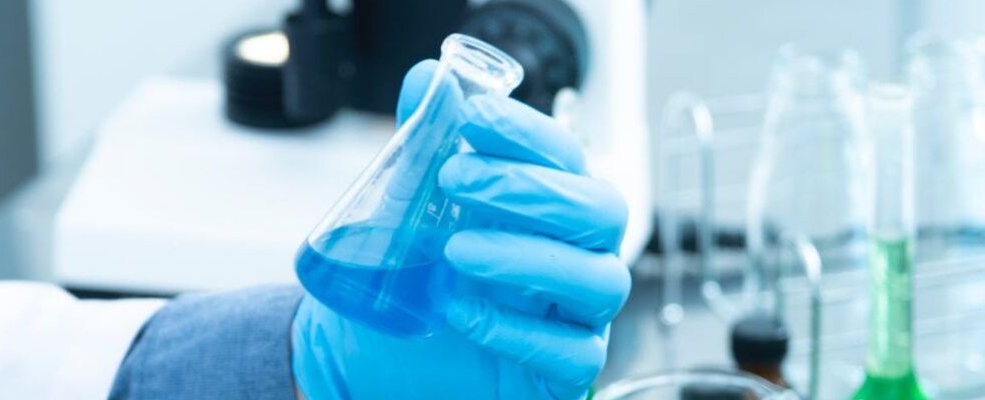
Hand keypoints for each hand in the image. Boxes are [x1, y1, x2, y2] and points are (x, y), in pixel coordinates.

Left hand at [290, 60, 630, 399]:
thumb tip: (426, 80)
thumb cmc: (416, 284)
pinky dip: (518, 331)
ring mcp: (578, 315)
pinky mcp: (567, 371)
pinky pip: (573, 352)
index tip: (471, 117)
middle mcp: (577, 254)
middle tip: (454, 180)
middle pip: (601, 210)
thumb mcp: (404, 215)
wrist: (383, 363)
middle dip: (529, 189)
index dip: (526, 132)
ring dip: (527, 258)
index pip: (565, 156)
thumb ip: (420, 147)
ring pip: (599, 280)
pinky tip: (462, 314)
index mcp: (550, 206)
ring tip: (455, 251)